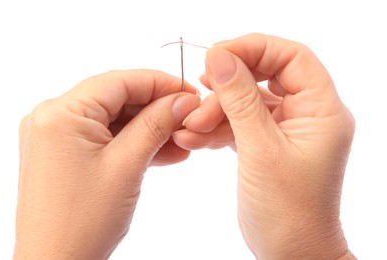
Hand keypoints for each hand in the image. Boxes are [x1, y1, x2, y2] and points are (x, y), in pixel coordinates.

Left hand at [14, 70, 199, 258]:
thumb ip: (156, 124)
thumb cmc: (83, 222)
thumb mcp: (127, 165)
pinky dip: (132, 144)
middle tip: (189, 119)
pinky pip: (105, 139)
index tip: (189, 92)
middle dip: (157, 110)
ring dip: (149, 129)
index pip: (120, 81)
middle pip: (117, 99)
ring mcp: (57, 136)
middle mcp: (53, 118)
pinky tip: (164, 152)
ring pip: (114, 120)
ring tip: (182, 141)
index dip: (160, 83)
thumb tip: (182, 100)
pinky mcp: (65, 154)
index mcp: (60, 113)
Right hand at [173, 34, 355, 258]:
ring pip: (247, 102)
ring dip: (215, 111)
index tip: (217, 54)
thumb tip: (220, 56)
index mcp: (321, 110)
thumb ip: (240, 100)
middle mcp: (307, 114)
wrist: (290, 253)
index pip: (291, 57)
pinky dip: (216, 129)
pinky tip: (193, 138)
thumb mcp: (260, 149)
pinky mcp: (267, 144)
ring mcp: (286, 129)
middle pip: (265, 77)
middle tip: (197, 95)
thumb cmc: (288, 210)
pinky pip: (240, 124)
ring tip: (189, 126)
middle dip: (228, 86)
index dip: (254, 48)